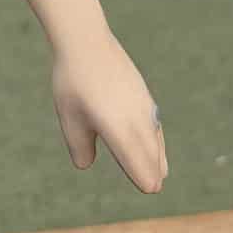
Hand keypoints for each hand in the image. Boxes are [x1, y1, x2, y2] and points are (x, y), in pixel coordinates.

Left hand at [51, 29, 167, 192]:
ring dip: (158, 155)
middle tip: (155, 187)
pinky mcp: (143, 95)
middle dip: (152, 170)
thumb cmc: (73, 83)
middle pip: (149, 151)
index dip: (142, 175)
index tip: (149, 189)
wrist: (87, 43)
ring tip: (162, 171)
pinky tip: (154, 140)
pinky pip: (154, 123)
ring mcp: (143, 105)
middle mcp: (135, 118)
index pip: (135, 159)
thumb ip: (79, 146)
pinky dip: (156, 137)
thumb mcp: (69, 119)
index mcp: (117, 128)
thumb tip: (86, 164)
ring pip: (154, 137)